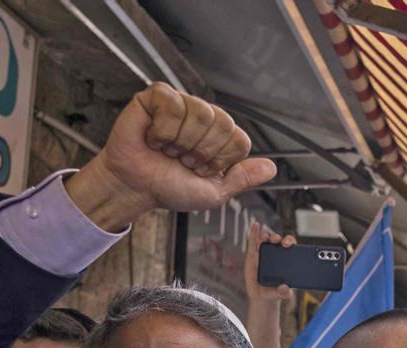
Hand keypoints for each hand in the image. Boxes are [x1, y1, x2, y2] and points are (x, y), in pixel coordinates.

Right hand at [69, 83, 276, 229]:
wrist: (134, 188)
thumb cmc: (167, 187)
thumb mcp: (212, 192)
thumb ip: (241, 178)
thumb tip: (271, 169)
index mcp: (219, 137)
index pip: (240, 140)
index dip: (220, 161)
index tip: (200, 170)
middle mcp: (204, 117)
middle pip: (223, 124)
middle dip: (200, 152)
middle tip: (181, 160)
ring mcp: (182, 103)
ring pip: (200, 114)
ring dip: (180, 143)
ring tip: (165, 150)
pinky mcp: (157, 96)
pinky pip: (173, 105)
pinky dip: (162, 130)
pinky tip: (153, 138)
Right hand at [244, 221, 294, 302]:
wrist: (261, 297)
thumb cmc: (273, 293)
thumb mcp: (280, 294)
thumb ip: (284, 293)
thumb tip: (285, 289)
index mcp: (286, 261)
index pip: (290, 247)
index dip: (289, 242)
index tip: (287, 244)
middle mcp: (275, 255)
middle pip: (278, 242)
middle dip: (277, 238)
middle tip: (276, 240)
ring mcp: (264, 254)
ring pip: (266, 240)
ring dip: (266, 235)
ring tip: (265, 234)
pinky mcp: (253, 255)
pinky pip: (253, 242)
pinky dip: (254, 233)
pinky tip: (255, 225)